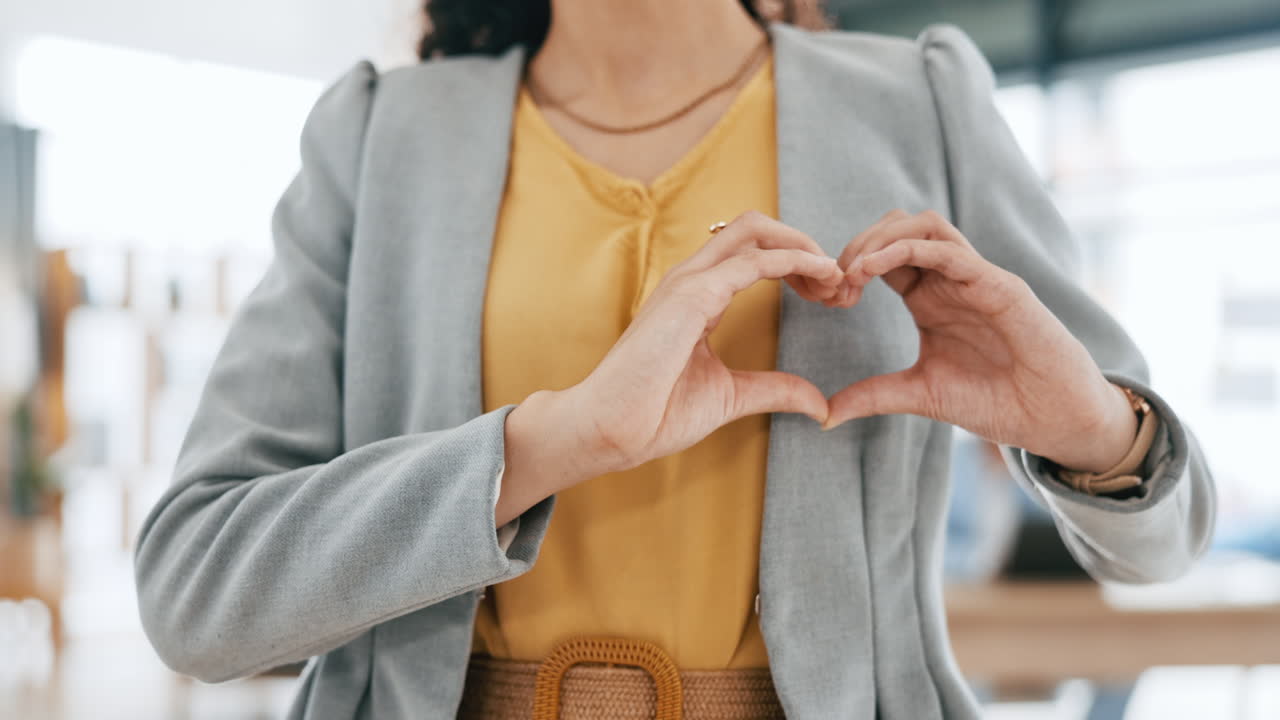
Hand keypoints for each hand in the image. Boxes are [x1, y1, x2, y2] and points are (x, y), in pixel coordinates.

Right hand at [566, 211, 843, 476]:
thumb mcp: (731, 397)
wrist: (612, 430)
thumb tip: (819, 403)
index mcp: (697, 296)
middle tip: (838, 280)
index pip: (751, 253)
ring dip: (803, 248)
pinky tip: (822, 277)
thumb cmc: (655, 414)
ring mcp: (688, 282)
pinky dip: (795, 261)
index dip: (796, 264)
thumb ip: (773, 390)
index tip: (828, 294)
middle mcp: (691, 279)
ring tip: (835, 278)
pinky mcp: (691, 295)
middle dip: (803, 243)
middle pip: (755, 228)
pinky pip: (753, 260)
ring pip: (755, 230)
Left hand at [822, 210, 1137, 473]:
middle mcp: (949, 279)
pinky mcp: (998, 285)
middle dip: (858, 244)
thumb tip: (823, 414)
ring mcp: (975, 277)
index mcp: (928, 297)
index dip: (849, 266)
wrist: (1051, 419)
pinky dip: (905, 250)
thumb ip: (873, 396)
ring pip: (923, 225)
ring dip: (879, 238)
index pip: (882, 255)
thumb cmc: (996, 401)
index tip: (828, 298)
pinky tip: (873, 269)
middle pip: (897, 227)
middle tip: (834, 281)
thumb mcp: (920, 395)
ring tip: (852, 271)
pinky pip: (949, 250)